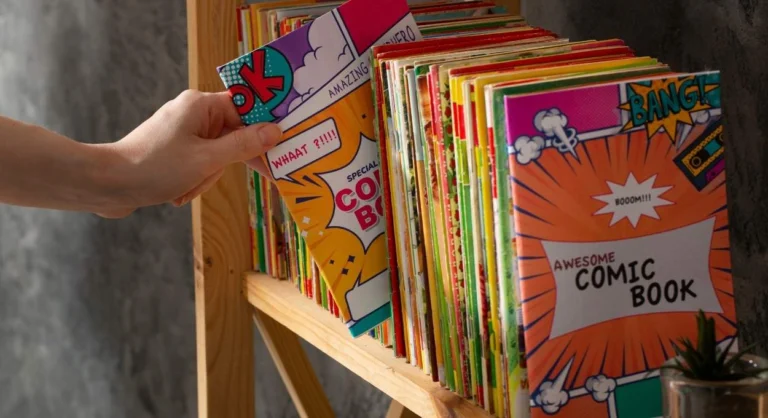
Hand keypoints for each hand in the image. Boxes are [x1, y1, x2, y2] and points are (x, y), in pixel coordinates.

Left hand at [99, 89, 280, 217]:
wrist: (107, 184)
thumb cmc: (155, 167)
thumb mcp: (207, 159)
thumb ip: (244, 145)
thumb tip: (275, 131)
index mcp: (200, 105)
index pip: (247, 109)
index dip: (264, 127)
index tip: (281, 145)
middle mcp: (193, 113)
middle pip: (234, 135)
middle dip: (227, 162)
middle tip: (225, 176)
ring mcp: (183, 133)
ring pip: (218, 155)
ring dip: (207, 176)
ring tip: (185, 187)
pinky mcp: (175, 151)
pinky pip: (202, 164)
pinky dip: (196, 180)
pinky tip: (179, 192)